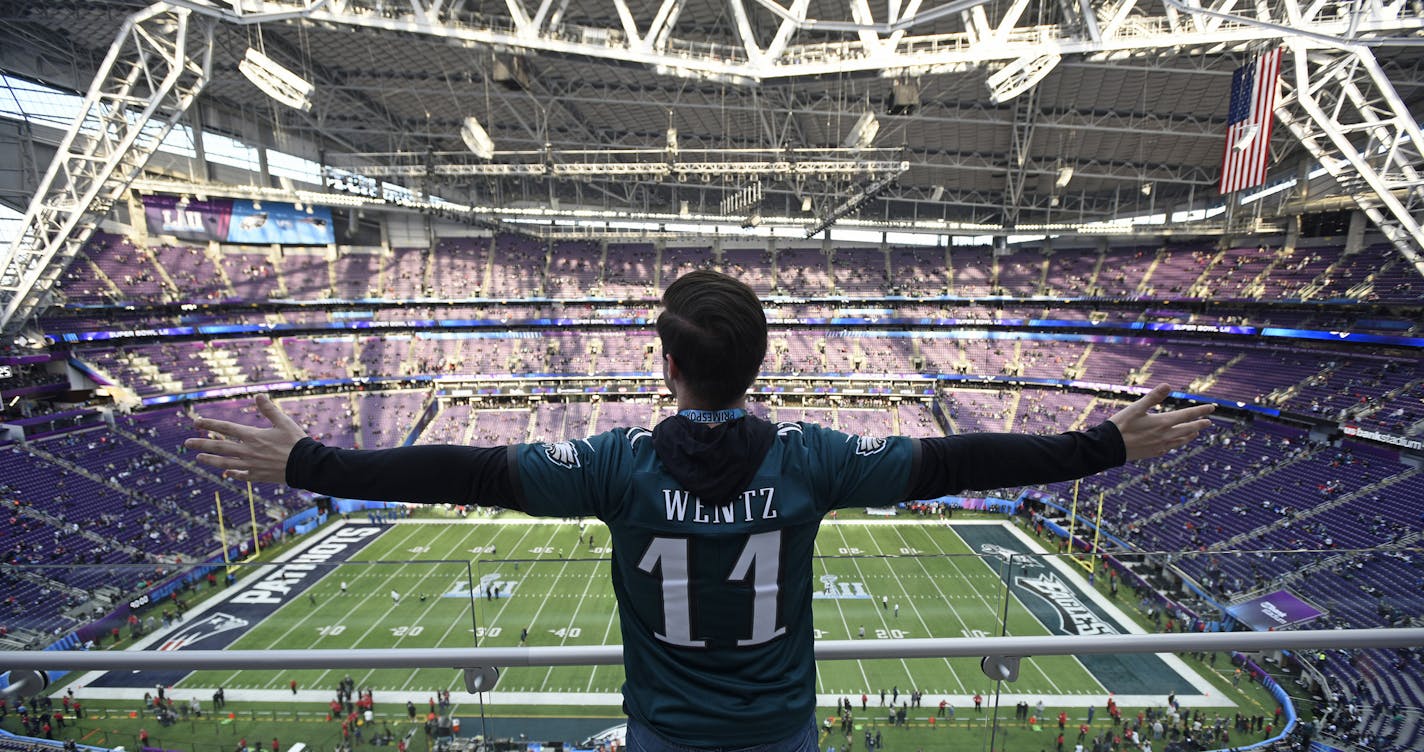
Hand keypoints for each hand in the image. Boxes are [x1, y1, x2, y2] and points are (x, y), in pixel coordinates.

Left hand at [184, 394, 307, 482]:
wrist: (306, 466)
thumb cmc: (297, 442)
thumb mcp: (284, 422)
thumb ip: (269, 409)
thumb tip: (258, 395)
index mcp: (253, 436)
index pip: (226, 428)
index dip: (209, 424)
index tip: (195, 422)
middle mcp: (248, 451)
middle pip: (219, 446)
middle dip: (201, 443)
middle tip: (186, 443)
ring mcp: (251, 465)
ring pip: (225, 462)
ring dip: (210, 460)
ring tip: (198, 457)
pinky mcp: (258, 476)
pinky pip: (241, 475)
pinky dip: (232, 473)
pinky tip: (226, 473)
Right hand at [1108, 384, 1214, 460]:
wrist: (1109, 447)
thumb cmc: (1121, 425)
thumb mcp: (1136, 408)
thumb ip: (1153, 397)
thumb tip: (1168, 385)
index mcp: (1162, 422)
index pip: (1187, 415)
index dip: (1200, 411)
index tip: (1212, 407)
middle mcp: (1164, 435)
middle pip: (1187, 429)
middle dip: (1199, 424)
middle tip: (1208, 422)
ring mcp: (1160, 446)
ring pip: (1180, 440)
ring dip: (1190, 435)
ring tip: (1195, 433)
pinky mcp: (1153, 453)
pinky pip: (1170, 448)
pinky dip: (1176, 444)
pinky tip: (1175, 443)